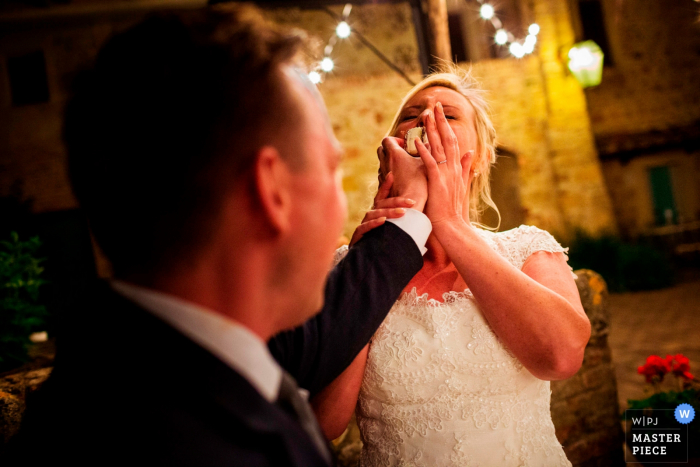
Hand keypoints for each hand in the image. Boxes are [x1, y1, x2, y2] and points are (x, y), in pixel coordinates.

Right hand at [349, 172, 416, 245]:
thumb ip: (401, 225)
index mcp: (376, 214)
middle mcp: (369, 217)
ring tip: (402, 213)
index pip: (381, 197)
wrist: (363, 262)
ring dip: (389, 212)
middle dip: (397, 201)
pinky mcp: (358, 235)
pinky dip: (374, 224)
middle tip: (412, 202)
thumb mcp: (392, 233)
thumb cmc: (379, 245)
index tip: (392, 175)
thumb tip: (420, 219)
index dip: (386, 186)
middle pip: (381, 204)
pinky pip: (365, 227)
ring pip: (374, 214)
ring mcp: (363, 225)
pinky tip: (383, 221)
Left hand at [380, 137, 427, 210]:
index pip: (387, 140)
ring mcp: (382, 173)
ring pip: (381, 162)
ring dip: (388, 160)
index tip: (403, 145)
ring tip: (401, 165)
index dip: (395, 140)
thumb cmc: (419, 183)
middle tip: (401, 152)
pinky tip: (398, 176)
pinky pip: (382, 173)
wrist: (409, 202)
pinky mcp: (382, 184)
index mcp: (394, 154)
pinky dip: (388, 171)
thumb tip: (427, 143)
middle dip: (389, 148)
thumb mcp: (425, 164)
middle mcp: (385, 162)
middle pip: (381, 149)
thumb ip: (426, 151)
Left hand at [415, 102, 473, 225]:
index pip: (451, 141)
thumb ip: (465, 167)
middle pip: (447, 139)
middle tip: (435, 105)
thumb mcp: (461, 184)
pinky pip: (431, 164)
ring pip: (439, 147)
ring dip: (432, 131)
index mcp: (455, 167)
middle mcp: (452, 167)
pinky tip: (418, 142)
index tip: (440, 113)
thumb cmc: (452, 208)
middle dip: (440, 121)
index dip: (445, 126)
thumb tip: (470, 152)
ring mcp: (446, 174)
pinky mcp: (437, 182)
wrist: (452, 225)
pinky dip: (425, 152)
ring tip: (426, 116)